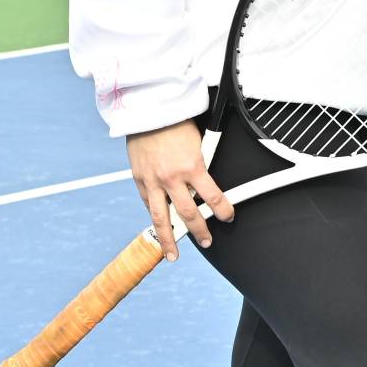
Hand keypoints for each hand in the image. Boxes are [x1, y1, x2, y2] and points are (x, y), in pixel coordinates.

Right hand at [125, 120, 233, 259]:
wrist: (148, 111)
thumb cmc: (177, 123)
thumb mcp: (198, 141)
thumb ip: (201, 163)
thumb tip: (207, 181)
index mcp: (193, 167)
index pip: (213, 196)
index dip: (223, 210)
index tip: (228, 217)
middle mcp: (172, 179)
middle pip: (188, 214)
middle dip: (199, 231)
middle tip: (206, 242)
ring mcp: (153, 182)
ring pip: (162, 218)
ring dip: (169, 239)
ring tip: (172, 254)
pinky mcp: (138, 180)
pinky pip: (147, 203)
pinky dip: (154, 215)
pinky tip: (159, 225)